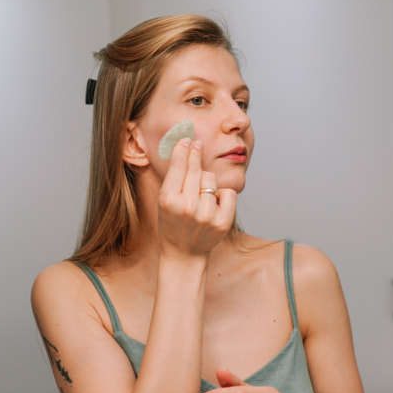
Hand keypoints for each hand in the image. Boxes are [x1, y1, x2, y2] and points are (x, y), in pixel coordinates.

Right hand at [157, 142, 236, 257]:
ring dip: (207, 184)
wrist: (184, 253)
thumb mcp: (165, 201)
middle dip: (196, 154)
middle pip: (196, 169)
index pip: (179, 166)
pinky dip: (223, 195)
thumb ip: (174, 178)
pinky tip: (214, 205)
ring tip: (200, 197)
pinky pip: (228, 192)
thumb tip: (186, 147)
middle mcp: (187, 206)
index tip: (188, 140)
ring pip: (211, 179)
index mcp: (168, 200)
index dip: (184, 149)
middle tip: (197, 144)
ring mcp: (206, 215)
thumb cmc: (173, 223)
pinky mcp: (222, 221)